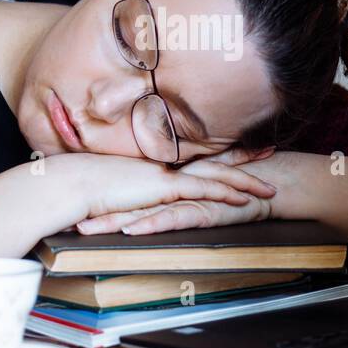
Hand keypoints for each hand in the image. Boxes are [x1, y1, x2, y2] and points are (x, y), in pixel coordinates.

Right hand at [75, 146, 276, 234]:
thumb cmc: (89, 185)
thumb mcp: (119, 184)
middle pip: (216, 159)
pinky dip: (225, 193)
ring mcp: (169, 174)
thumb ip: (135, 185)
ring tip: (271, 187)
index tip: (243, 147)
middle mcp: (169, 164)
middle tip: (270, 150)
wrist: (76, 182)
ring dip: (246, 180)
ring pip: (217, 175)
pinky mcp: (165, 187)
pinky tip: (245, 199)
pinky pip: (203, 190)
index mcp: (160, 163)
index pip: (198, 156)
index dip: (222, 152)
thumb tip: (139, 192)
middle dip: (245, 156)